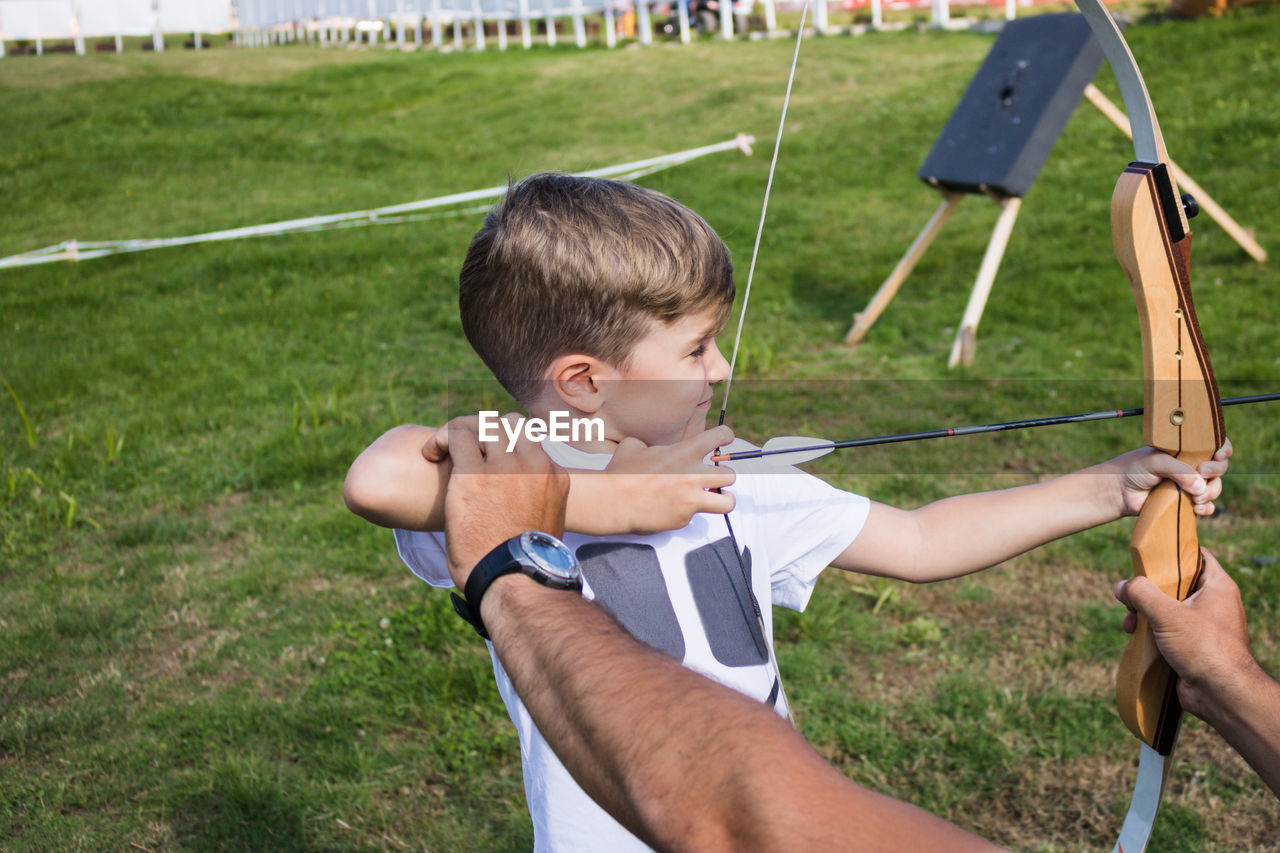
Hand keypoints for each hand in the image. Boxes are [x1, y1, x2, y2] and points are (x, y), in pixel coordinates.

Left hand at [438, 414, 569, 587]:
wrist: (515, 580)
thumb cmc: (523, 566)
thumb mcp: (546, 528)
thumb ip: (537, 507)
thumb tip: (522, 512)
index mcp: (554, 477)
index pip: (530, 441)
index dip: (506, 447)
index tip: (488, 460)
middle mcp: (533, 464)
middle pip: (510, 424)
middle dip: (486, 431)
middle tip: (467, 450)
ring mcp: (505, 466)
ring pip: (483, 424)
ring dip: (462, 432)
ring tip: (444, 449)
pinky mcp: (473, 474)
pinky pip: (456, 435)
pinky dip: (440, 438)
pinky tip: (430, 454)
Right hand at [601, 425, 736, 533]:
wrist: (613, 502)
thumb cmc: (621, 473)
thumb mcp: (634, 446)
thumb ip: (652, 446)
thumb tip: (653, 451)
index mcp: (684, 453)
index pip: (719, 437)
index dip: (726, 436)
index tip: (726, 438)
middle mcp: (693, 476)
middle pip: (731, 474)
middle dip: (724, 475)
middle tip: (714, 477)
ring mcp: (691, 500)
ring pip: (727, 502)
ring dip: (723, 498)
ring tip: (714, 498)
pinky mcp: (684, 519)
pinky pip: (695, 515)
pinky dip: (686, 512)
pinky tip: (670, 508)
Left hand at [1111, 438, 1231, 516]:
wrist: (1118, 492)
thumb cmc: (1134, 469)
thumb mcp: (1156, 462)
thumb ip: (1179, 471)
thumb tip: (1200, 488)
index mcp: (1185, 450)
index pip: (1214, 444)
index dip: (1223, 449)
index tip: (1218, 455)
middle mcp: (1190, 466)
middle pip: (1219, 467)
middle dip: (1216, 471)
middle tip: (1201, 472)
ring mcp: (1189, 484)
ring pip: (1214, 487)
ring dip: (1211, 492)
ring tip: (1196, 497)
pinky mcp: (1185, 502)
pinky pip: (1206, 506)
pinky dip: (1207, 508)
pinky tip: (1197, 509)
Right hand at [1114, 548, 1255, 721]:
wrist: (1222, 695)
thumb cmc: (1203, 648)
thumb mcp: (1167, 613)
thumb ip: (1140, 593)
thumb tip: (1120, 587)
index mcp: (1217, 586)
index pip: (1196, 556)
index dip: (1172, 553)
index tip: (1148, 557)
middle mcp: (1213, 603)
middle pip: (1173, 583)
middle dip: (1146, 591)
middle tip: (1130, 600)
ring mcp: (1203, 625)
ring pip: (1166, 608)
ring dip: (1143, 614)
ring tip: (1130, 625)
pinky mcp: (1192, 645)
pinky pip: (1167, 629)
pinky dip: (1150, 631)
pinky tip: (1137, 639)